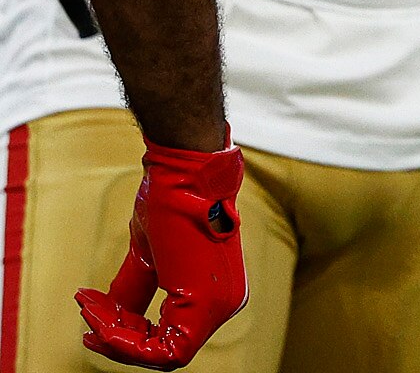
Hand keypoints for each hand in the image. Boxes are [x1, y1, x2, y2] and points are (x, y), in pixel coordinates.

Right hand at [74, 140, 245, 368]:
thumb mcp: (147, 258)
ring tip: (89, 307)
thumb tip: (108, 322)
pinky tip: (98, 313)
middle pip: (165, 351)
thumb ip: (134, 293)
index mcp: (215, 294)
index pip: (169, 340)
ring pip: (163, 354)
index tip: (91, 319)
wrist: (183, 171)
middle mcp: (225, 304)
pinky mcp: (207, 304)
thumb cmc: (170, 203)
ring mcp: (220, 306)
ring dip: (116, 337)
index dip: (126, 338)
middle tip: (87, 314)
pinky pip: (165, 349)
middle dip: (117, 338)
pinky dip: (124, 339)